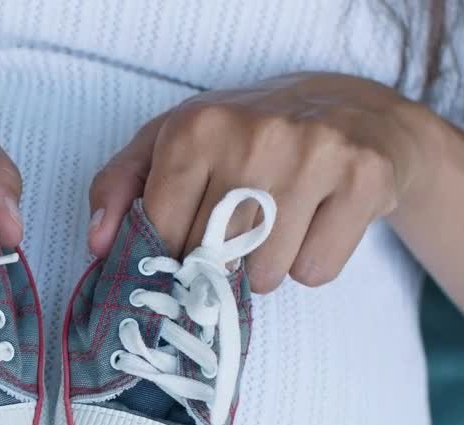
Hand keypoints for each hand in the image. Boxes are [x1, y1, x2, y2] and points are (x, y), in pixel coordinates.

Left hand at [87, 73, 432, 292]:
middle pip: (214, 260)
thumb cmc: (245, 135)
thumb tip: (98, 244)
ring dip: (267, 267)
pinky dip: (313, 263)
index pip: (162, 235)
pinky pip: (316, 272)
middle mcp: (254, 135)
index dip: (172, 253)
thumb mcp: (170, 143)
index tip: (188, 242)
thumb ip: (118, 187)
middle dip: (220, 262)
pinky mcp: (364, 180)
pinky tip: (316, 222)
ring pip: (266, 275)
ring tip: (278, 223)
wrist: (352, 110)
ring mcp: (315, 155)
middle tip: (239, 227)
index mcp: (197, 127)